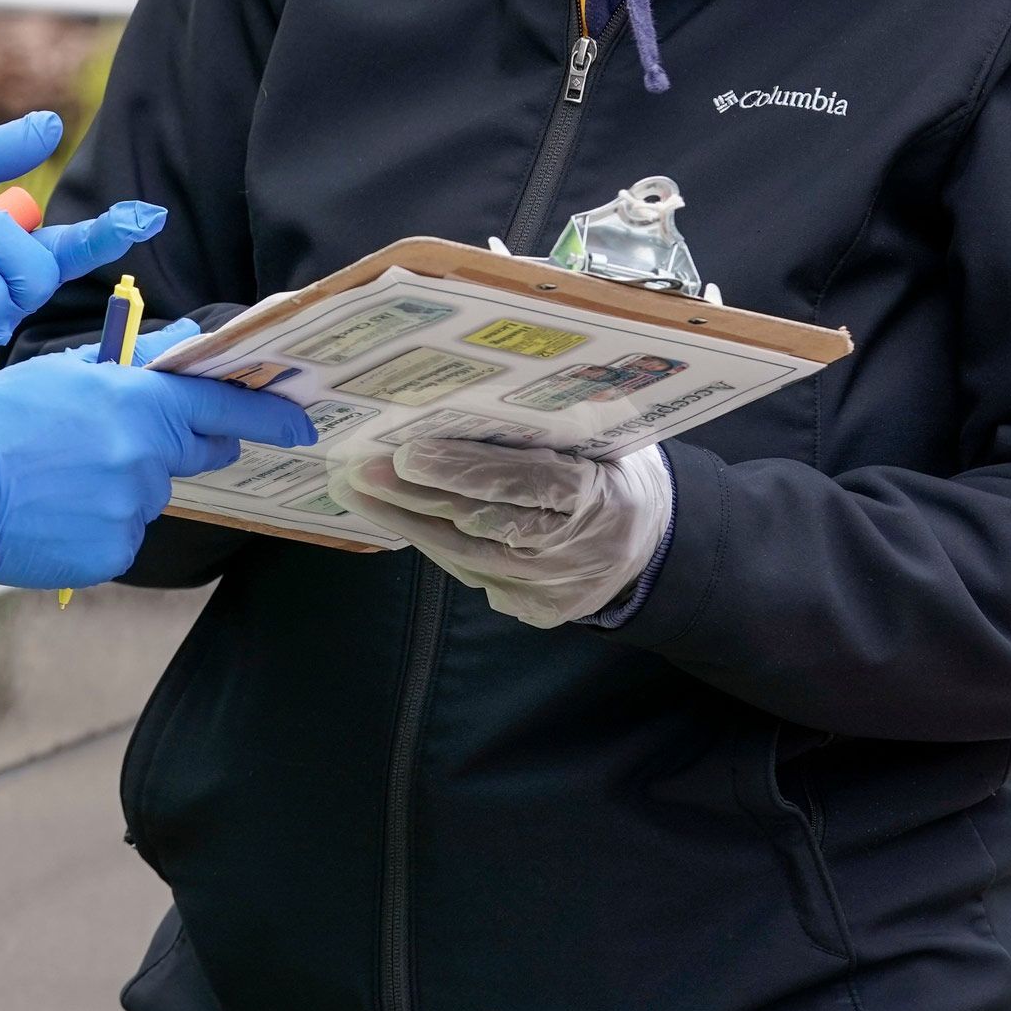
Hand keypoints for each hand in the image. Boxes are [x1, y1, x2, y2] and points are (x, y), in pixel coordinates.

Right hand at [0, 321, 317, 589]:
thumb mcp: (61, 372)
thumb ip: (132, 363)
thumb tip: (182, 342)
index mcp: (132, 402)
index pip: (219, 405)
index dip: (268, 414)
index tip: (299, 422)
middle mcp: (141, 457)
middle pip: (194, 454)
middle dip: (177, 446)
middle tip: (127, 441)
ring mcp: (129, 510)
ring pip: (150, 495)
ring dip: (124, 485)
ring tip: (62, 477)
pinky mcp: (112, 554)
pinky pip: (125, 534)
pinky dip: (101, 523)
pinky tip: (57, 510)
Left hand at [330, 438, 672, 629]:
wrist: (654, 548)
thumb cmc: (618, 474)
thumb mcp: (605, 443)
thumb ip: (551, 432)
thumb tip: (467, 400)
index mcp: (600, 500)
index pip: (524, 484)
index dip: (464, 471)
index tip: (407, 454)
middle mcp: (573, 553)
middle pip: (482, 523)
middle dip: (413, 497)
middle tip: (357, 471)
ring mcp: (552, 589)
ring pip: (467, 554)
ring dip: (407, 521)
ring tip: (355, 492)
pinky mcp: (535, 609)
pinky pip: (473, 571)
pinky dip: (433, 542)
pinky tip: (395, 517)